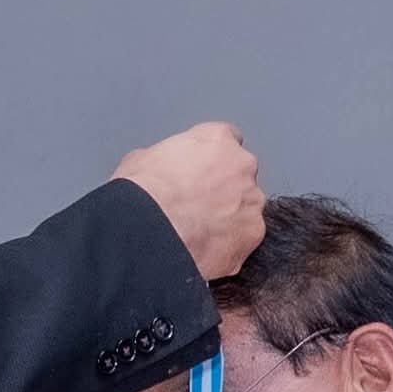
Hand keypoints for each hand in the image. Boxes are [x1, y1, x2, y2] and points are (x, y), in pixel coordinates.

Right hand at [114, 122, 264, 280]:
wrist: (148, 233)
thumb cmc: (142, 195)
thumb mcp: (140, 160)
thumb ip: (164, 160)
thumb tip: (160, 172)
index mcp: (216, 140)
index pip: (227, 140)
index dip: (211, 160)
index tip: (200, 173)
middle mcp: (242, 165)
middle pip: (240, 176)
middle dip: (224, 190)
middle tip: (197, 207)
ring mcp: (251, 201)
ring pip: (246, 209)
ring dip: (229, 219)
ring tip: (200, 234)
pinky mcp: (252, 235)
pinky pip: (245, 239)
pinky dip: (231, 246)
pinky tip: (207, 252)